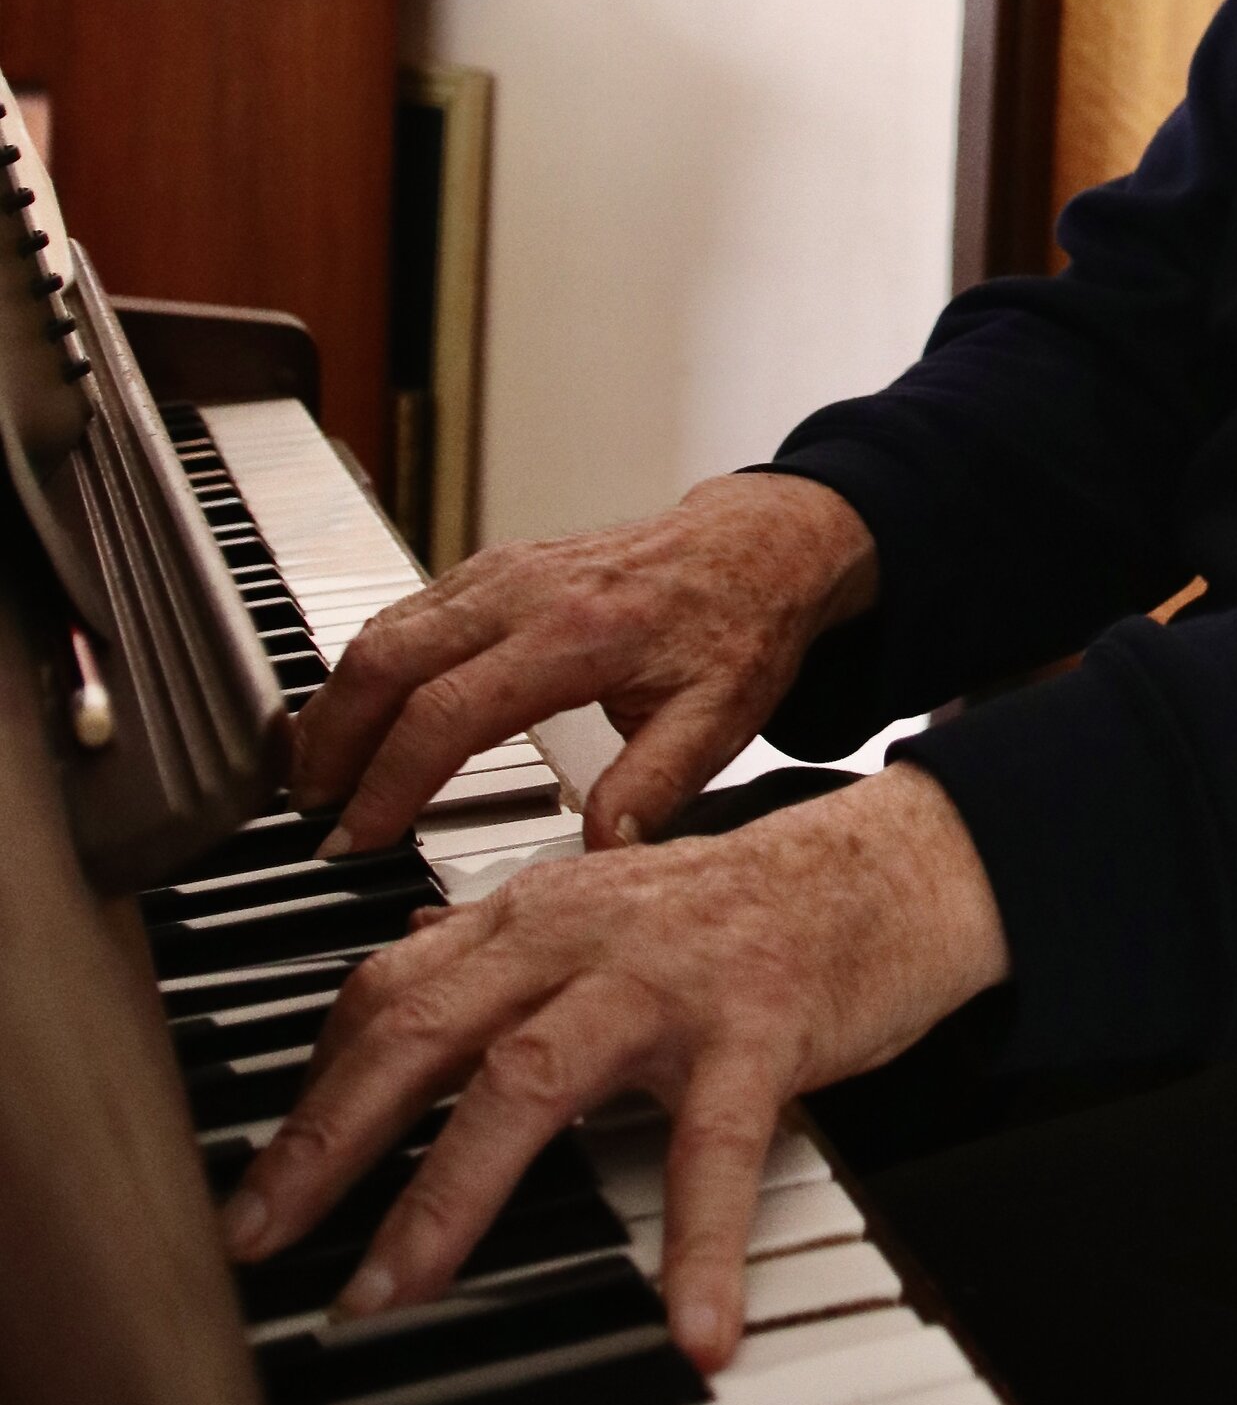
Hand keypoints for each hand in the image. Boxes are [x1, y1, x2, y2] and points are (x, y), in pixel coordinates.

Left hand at [222, 763, 1006, 1366]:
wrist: (891, 865)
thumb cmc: (744, 907)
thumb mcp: (603, 912)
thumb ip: (502, 950)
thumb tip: (400, 977)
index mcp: (535, 913)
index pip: (388, 991)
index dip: (313, 1086)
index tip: (257, 1180)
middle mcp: (580, 933)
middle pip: (422, 1031)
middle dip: (327, 1139)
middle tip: (263, 1236)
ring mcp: (667, 978)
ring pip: (528, 1080)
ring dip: (447, 1194)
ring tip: (394, 1291)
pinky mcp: (760, 1026)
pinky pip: (716, 1148)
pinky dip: (699, 1247)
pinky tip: (691, 1329)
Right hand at [293, 472, 876, 854]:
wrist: (759, 545)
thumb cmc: (740, 628)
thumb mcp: (719, 721)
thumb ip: (653, 790)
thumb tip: (597, 858)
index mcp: (577, 635)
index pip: (448, 711)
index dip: (390, 780)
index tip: (358, 838)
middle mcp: (525, 593)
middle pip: (386, 660)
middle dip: (331, 740)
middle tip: (308, 812)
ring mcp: (502, 572)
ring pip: (383, 630)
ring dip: (337, 703)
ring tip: (316, 777)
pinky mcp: (494, 568)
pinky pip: (407, 613)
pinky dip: (366, 668)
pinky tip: (356, 716)